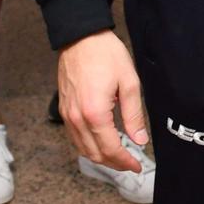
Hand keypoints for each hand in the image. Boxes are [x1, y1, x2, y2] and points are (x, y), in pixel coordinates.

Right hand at [57, 30, 148, 169]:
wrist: (81, 37)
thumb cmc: (106, 55)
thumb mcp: (129, 83)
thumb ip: (134, 115)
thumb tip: (140, 140)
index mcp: (95, 113)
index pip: (110, 149)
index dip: (125, 162)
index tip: (137, 166)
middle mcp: (77, 118)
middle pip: (94, 154)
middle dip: (114, 163)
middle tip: (130, 164)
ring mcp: (67, 115)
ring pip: (82, 149)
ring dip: (100, 157)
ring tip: (119, 156)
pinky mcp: (63, 110)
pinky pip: (75, 138)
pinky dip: (88, 146)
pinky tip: (102, 143)